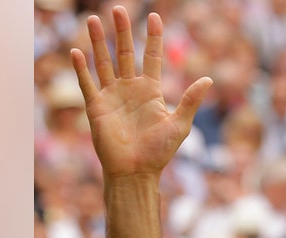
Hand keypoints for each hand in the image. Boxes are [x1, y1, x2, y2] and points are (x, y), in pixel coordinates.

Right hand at [72, 9, 212, 179]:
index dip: (152, 37)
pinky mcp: (96, 108)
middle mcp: (129, 89)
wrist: (135, 173)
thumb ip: (190, 101)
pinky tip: (76, 51)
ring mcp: (111, 96)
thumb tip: (209, 79)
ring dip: (98, 41)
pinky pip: (87, 84)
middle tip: (118, 9)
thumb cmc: (158, 153)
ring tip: (92, 19)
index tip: (154, 16)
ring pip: (103, 62)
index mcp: (150, 90)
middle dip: (121, 31)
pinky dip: (81, 68)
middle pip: (123, 52)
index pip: (151, 56)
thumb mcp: (179, 124)